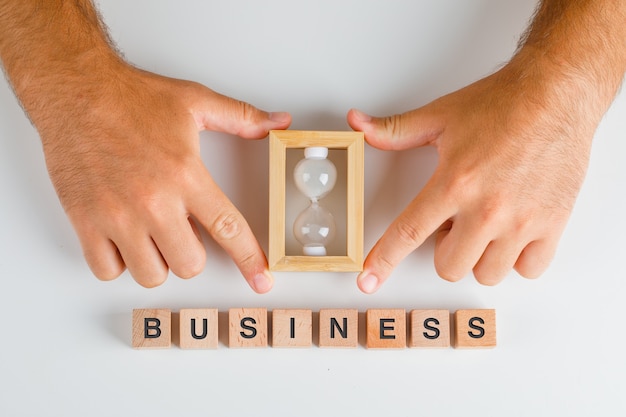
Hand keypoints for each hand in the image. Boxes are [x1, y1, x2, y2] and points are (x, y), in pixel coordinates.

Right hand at [38, 64, 290, 290]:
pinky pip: (107, 271)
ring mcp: (117, 215)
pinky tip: (123, 239)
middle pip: (190, 264)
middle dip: (192, 254)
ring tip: (152, 234)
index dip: (249, 260)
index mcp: (186, 175)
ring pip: (151, 275)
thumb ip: (242, 118)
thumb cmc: (131, 98)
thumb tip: (279, 123)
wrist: (75, 91)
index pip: (228, 229)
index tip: (261, 280)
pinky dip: (118, 263)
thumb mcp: (196, 101)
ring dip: (157, 262)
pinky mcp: (85, 221)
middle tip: (182, 231)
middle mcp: (153, 201)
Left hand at [348, 58, 597, 292]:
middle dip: (444, 250)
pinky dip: (517, 259)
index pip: (408, 234)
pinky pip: (528, 270)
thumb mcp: (439, 116)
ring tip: (485, 225)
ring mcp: (522, 221)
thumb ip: (394, 130)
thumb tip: (358, 124)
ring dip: (479, 257)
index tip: (369, 280)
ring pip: (486, 274)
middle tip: (455, 221)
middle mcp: (487, 209)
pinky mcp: (552, 224)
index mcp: (454, 183)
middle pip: (449, 266)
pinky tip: (513, 233)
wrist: (557, 94)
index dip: (384, 261)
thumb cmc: (502, 105)